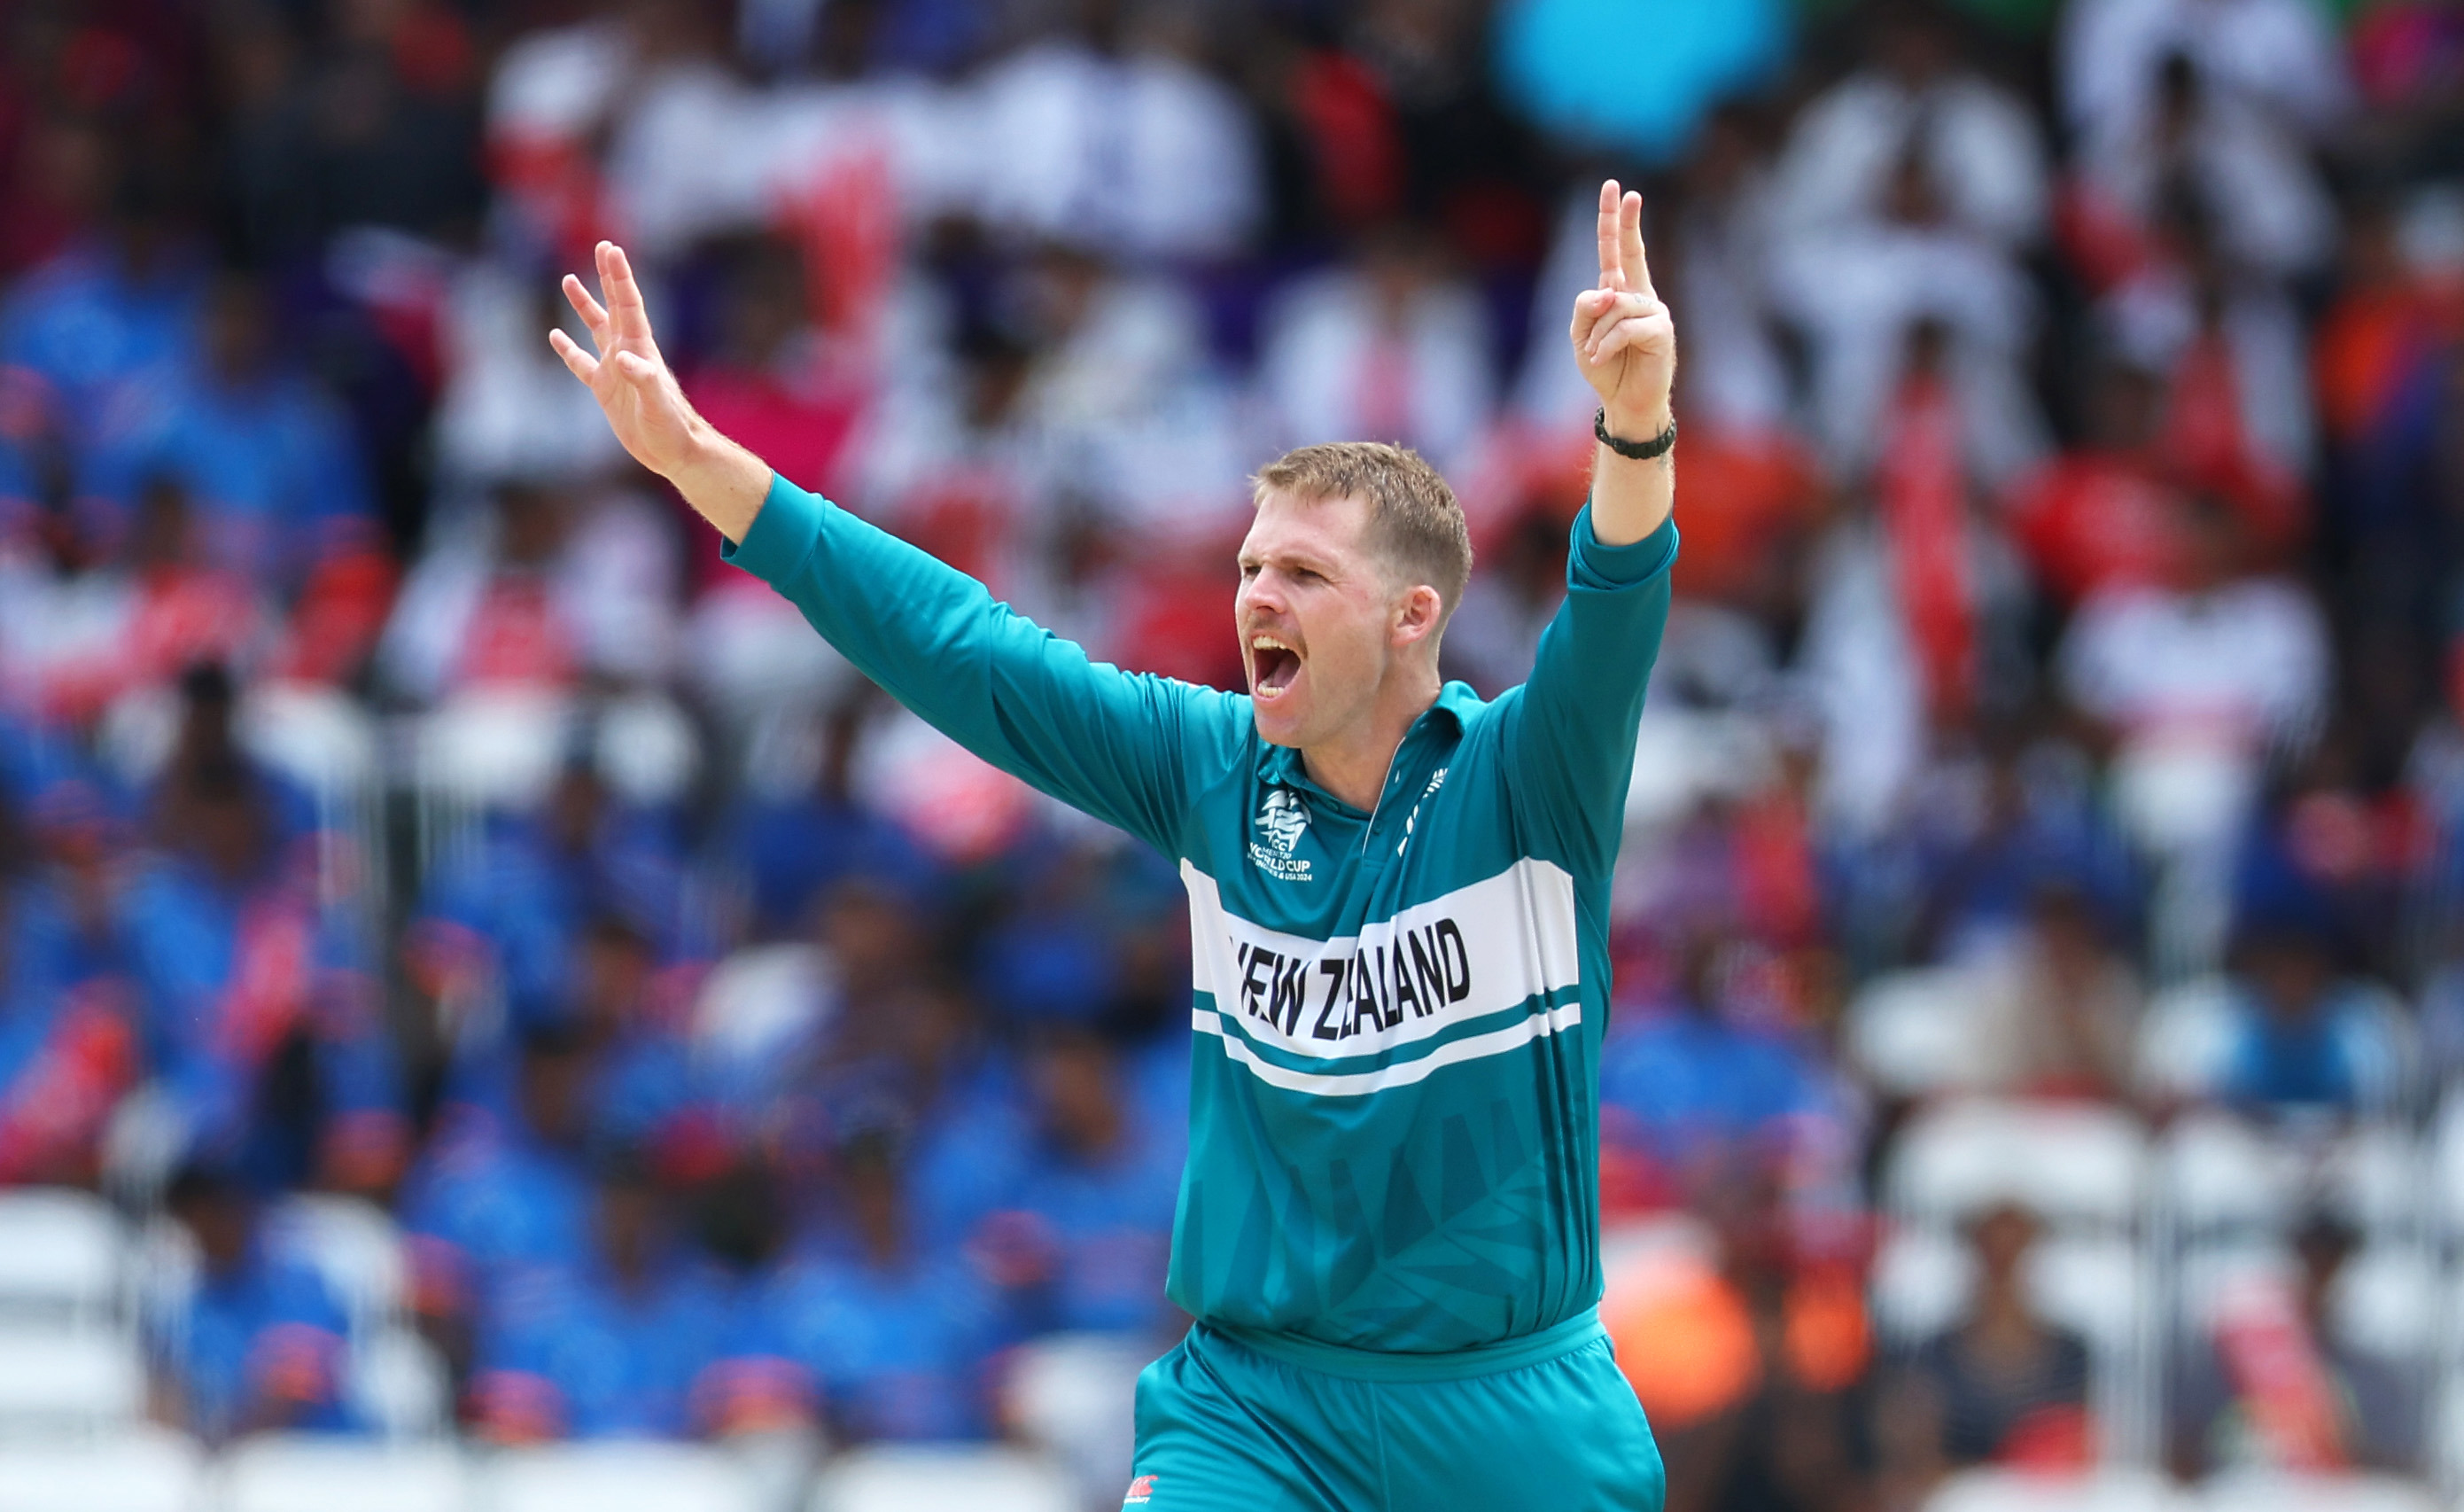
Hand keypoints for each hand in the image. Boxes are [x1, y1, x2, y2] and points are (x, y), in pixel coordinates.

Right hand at [550, 241, 705, 480]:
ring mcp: (615, 369)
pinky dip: (568, 349)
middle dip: (608, 276)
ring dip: (585, 305)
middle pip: (615, 306)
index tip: (611, 250)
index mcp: (640, 349)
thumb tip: (623, 358)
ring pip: (596, 328)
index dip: (619, 277)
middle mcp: (627, 352)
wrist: (674, 451)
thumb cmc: (671, 428)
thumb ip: (643, 379)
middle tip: (603, 247)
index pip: (628, 305)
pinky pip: (581, 363)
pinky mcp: (605, 389)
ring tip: (569, 280)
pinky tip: (555, 335)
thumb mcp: (657, 404)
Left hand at [1569, 180, 1675, 436]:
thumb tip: (1607, 289)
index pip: (1616, 251)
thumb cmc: (1604, 367)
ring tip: (1596, 355)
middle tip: (1626, 191)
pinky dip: (1607, 344)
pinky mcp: (1661, 330)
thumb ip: (1585, 307)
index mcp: (1619, 291)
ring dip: (1597, 333)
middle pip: (1631, 253)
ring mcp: (1654, 310)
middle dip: (1626, 221)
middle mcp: (1639, 295)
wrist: (1625, 401)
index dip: (1615, 222)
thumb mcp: (1580, 335)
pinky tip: (1601, 358)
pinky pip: (1625, 326)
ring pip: (1615, 304)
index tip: (1617, 189)